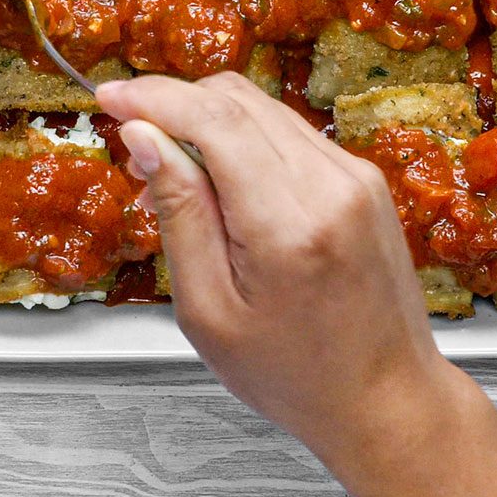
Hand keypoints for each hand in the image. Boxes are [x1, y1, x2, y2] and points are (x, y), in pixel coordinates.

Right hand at [98, 72, 496, 496]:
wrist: (387, 399)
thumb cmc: (296, 375)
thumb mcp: (209, 310)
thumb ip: (178, 212)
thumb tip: (144, 138)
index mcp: (288, 224)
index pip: (212, 118)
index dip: (151, 96)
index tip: (109, 97)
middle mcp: (331, 186)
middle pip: (236, 99)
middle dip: (174, 103)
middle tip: (132, 139)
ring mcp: (355, 177)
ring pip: (262, 107)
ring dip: (207, 119)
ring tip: (173, 172)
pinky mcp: (363, 179)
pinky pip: (289, 131)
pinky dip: (243, 139)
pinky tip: (221, 182)